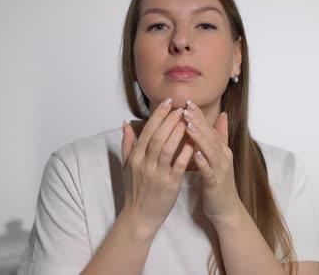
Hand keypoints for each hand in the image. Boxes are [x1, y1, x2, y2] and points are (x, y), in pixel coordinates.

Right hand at [121, 98, 194, 236]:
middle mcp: (144, 164)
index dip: (157, 116)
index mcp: (135, 158)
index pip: (146, 131)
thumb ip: (127, 144)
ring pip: (167, 148)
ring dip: (178, 132)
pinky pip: (178, 165)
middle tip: (180, 108)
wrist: (139, 216)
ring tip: (187, 120)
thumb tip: (125, 124)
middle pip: (157, 137)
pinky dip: (186, 152)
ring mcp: (157, 174)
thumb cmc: (135, 190)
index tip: (166, 103)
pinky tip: (193, 142)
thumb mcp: (126, 166)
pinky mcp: (170, 184)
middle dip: (169, 120)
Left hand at [181, 101, 243, 224]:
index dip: (199, 115)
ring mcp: (220, 169)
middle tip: (185, 108)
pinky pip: (209, 171)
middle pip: (210, 135)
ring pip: (210, 150)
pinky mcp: (216, 183)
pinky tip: (195, 154)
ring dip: (199, 137)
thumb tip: (223, 115)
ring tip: (188, 125)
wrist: (227, 209)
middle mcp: (222, 156)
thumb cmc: (219, 182)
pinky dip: (203, 161)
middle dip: (198, 121)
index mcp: (221, 149)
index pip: (209, 128)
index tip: (187, 102)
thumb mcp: (219, 157)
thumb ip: (220, 137)